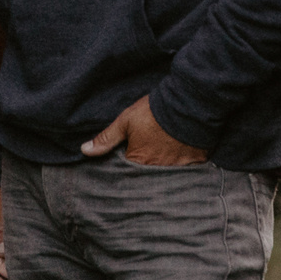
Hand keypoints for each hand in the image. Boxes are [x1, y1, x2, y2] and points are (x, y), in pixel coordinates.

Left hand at [81, 94, 205, 165]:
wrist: (188, 102)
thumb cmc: (154, 111)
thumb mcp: (126, 121)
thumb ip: (106, 138)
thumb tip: (84, 150)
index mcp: (138, 161)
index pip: (127, 174)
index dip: (127, 168)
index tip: (129, 160)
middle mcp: (157, 170)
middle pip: (148, 177)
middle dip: (146, 171)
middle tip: (149, 158)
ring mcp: (178, 168)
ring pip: (167, 175)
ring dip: (164, 169)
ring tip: (165, 158)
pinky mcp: (195, 162)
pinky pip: (188, 171)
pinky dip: (184, 166)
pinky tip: (183, 158)